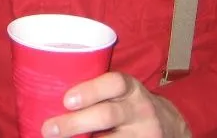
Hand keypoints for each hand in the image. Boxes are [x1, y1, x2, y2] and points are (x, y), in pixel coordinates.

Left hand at [41, 72, 190, 137]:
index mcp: (130, 88)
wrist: (169, 126)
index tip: (66, 100)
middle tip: (48, 129)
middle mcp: (139, 109)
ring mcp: (142, 133)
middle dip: (74, 123)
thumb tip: (47, 95)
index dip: (90, 90)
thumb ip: (96, 91)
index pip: (114, 83)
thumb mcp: (120, 92)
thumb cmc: (128, 104)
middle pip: (107, 115)